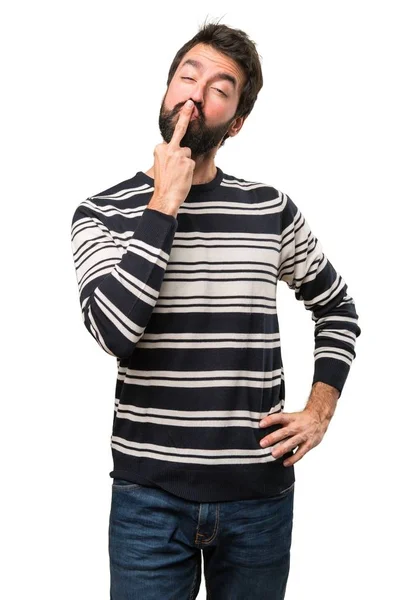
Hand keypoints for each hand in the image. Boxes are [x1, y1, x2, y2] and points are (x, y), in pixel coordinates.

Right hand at [150, 99, 195, 213]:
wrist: (164, 198)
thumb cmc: (163, 184)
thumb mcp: (160, 166)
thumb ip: (167, 155)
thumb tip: (179, 149)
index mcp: (159, 148)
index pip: (171, 141)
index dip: (173, 149)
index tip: (182, 112)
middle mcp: (168, 148)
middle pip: (180, 134)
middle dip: (185, 115)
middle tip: (190, 103)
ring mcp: (178, 154)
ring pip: (188, 153)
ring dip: (186, 163)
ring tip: (178, 175)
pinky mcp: (187, 162)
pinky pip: (192, 163)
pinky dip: (189, 171)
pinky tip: (182, 177)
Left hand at [258, 408, 330, 466]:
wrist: (319, 418)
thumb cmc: (301, 418)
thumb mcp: (291, 416)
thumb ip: (279, 421)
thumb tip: (262, 424)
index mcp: (291, 418)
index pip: (279, 417)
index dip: (270, 420)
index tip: (260, 424)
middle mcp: (297, 426)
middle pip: (284, 432)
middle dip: (273, 438)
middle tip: (262, 443)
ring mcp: (303, 436)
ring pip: (292, 443)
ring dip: (282, 449)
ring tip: (273, 454)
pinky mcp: (308, 444)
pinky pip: (300, 453)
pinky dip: (293, 459)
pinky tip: (285, 463)